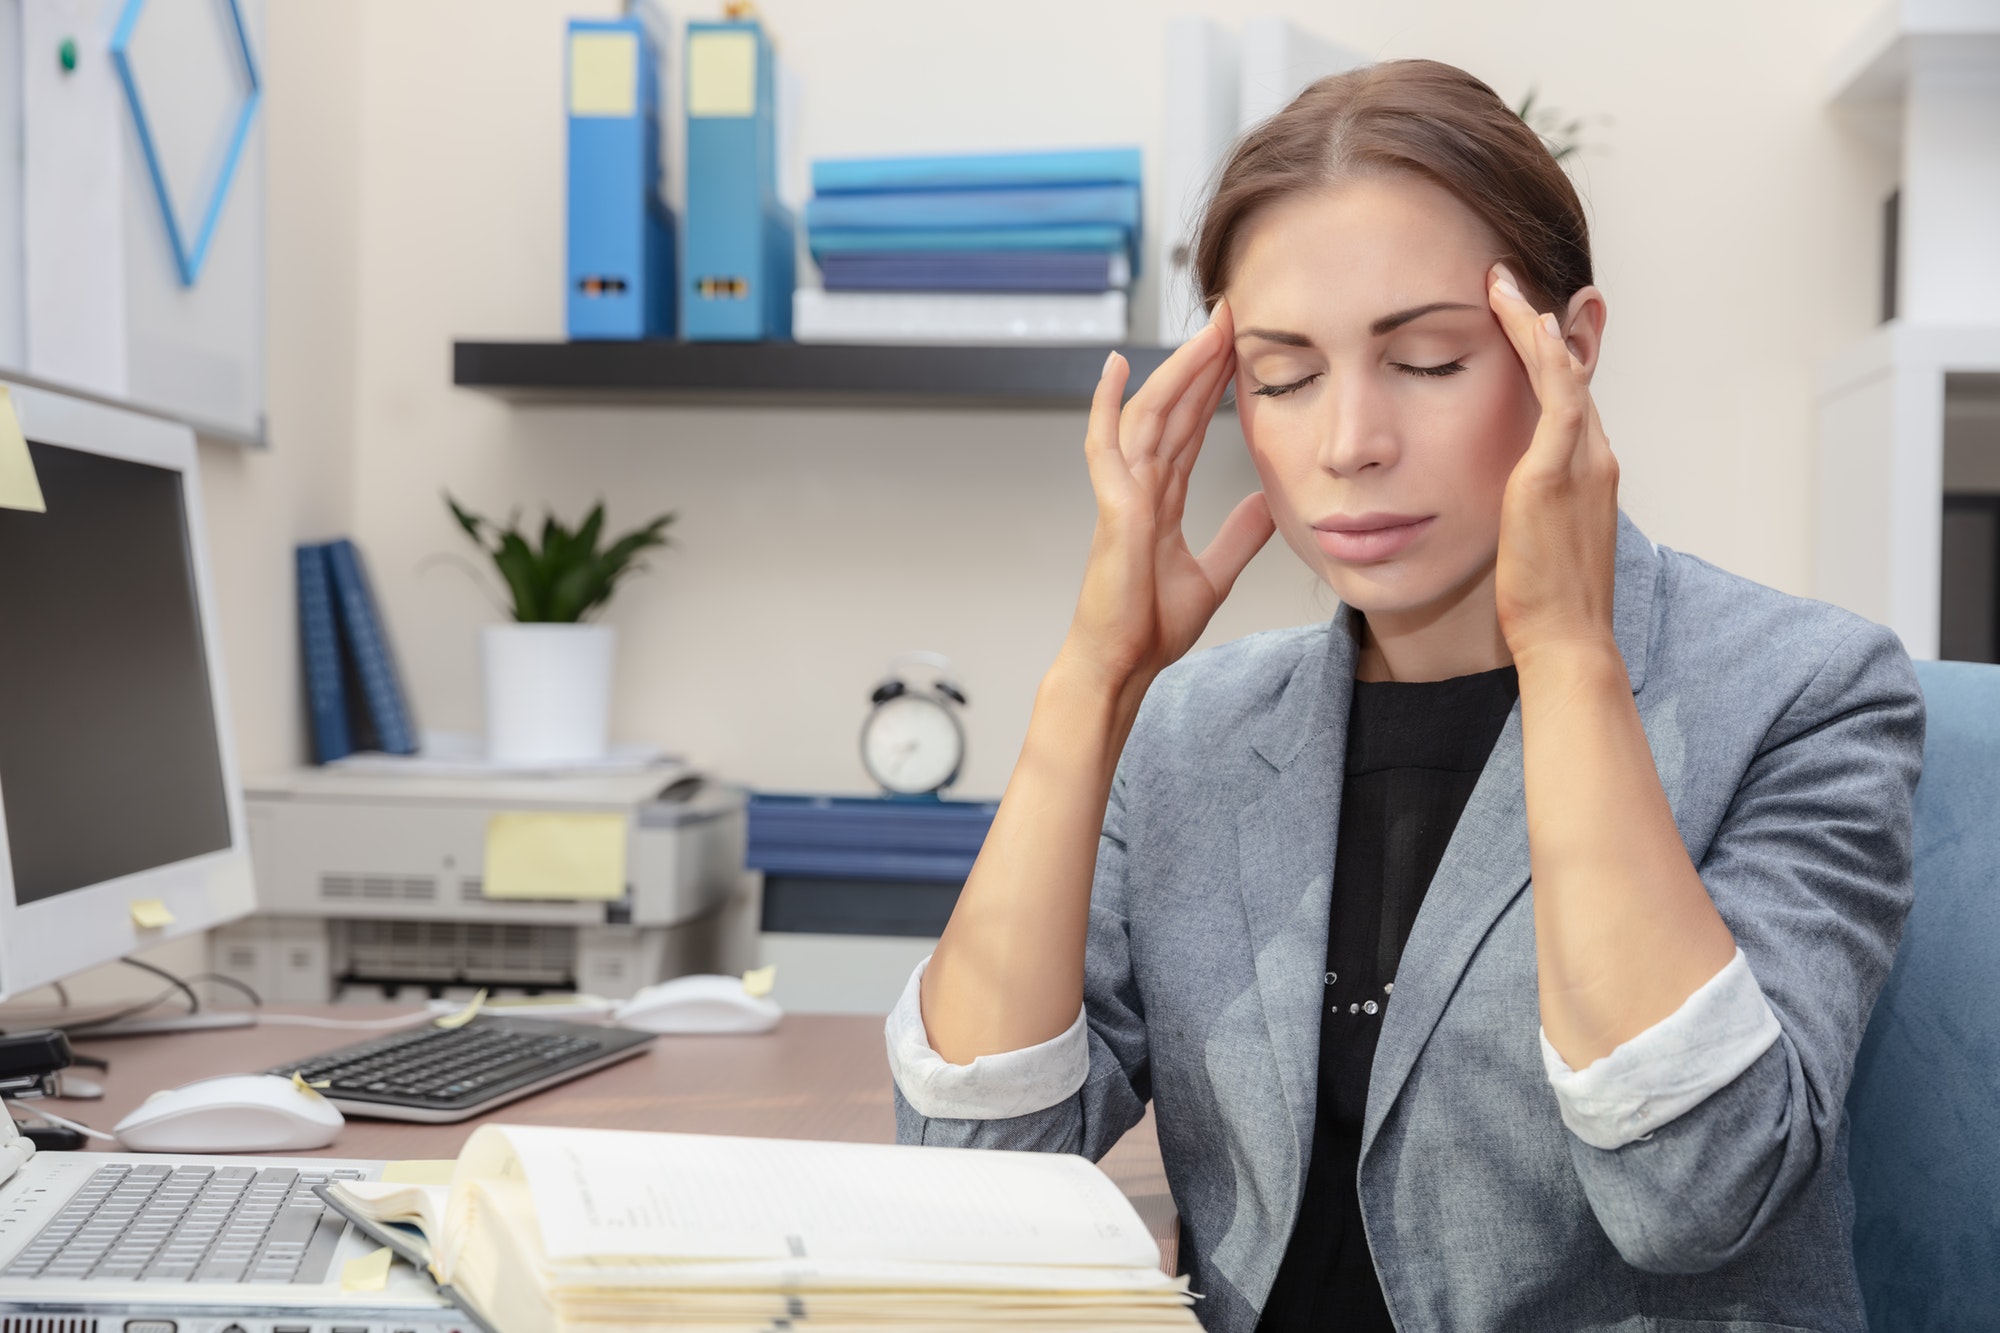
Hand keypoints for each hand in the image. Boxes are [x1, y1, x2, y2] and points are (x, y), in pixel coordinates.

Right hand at [1060, 299, 1274, 699]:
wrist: (1123, 663)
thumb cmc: (1149, 627)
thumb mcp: (1213, 573)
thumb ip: (1237, 535)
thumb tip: (1267, 504)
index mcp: (1161, 499)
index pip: (1191, 427)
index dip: (1212, 387)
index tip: (1237, 349)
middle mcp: (1140, 486)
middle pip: (1173, 408)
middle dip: (1202, 362)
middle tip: (1231, 316)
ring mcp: (1122, 492)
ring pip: (1150, 413)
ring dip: (1177, 371)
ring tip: (1207, 332)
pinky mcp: (1113, 506)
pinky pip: (1105, 444)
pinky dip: (1105, 402)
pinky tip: (1116, 366)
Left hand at [1486, 265, 1619, 666]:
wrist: (1566, 639)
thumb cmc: (1546, 603)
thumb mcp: (1536, 541)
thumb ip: (1527, 509)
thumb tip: (1503, 501)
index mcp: (1589, 475)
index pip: (1569, 399)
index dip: (1547, 356)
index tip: (1520, 322)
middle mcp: (1595, 459)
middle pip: (1571, 374)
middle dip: (1541, 325)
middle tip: (1507, 282)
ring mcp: (1583, 462)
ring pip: (1564, 372)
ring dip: (1534, 324)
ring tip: (1502, 284)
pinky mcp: (1557, 472)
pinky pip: (1558, 396)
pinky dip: (1544, 354)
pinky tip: (1526, 322)